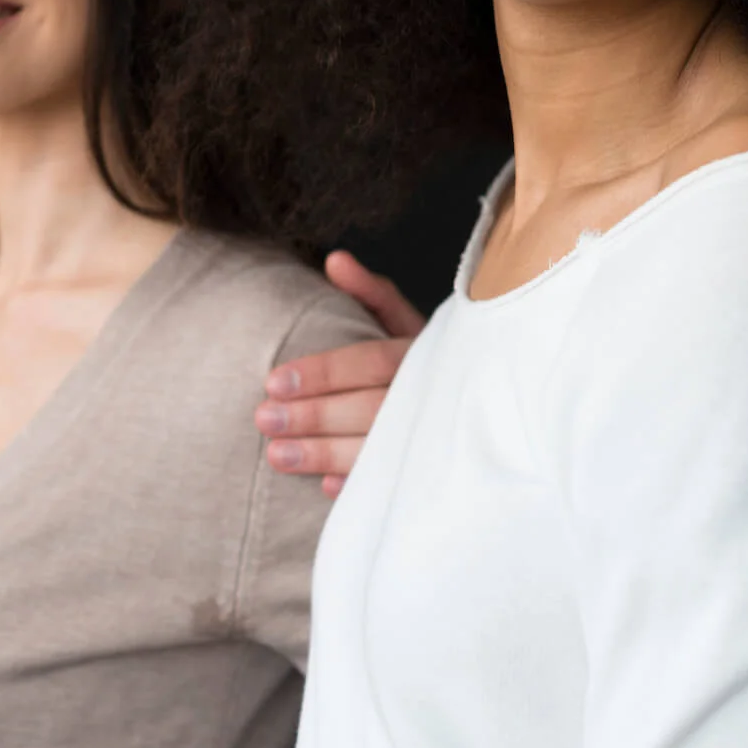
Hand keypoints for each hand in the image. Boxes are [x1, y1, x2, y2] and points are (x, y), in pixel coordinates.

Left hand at [258, 252, 425, 496]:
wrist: (484, 397)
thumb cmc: (423, 356)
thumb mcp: (403, 320)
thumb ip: (370, 292)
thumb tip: (335, 260)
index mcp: (421, 353)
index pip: (368, 362)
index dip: (322, 373)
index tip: (272, 382)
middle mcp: (431, 395)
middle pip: (369, 409)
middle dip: (313, 416)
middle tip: (263, 419)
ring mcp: (433, 438)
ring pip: (377, 451)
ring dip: (324, 454)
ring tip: (276, 455)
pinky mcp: (432, 472)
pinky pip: (397, 486)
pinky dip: (360, 487)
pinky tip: (325, 488)